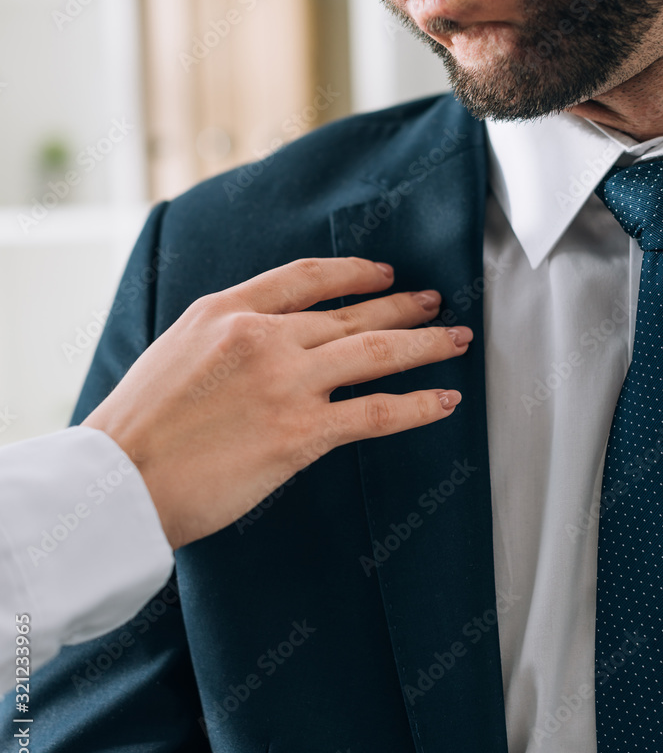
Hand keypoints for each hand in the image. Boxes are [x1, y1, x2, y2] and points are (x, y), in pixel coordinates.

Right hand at [82, 257, 471, 548]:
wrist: (117, 480)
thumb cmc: (137, 427)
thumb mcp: (174, 352)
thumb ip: (224, 338)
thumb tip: (266, 342)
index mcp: (225, 311)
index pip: (304, 277)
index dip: (353, 272)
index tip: (382, 272)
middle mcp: (262, 336)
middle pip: (350, 313)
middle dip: (401, 305)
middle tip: (433, 300)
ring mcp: (285, 382)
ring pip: (374, 352)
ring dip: (423, 343)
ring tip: (455, 339)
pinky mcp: (301, 433)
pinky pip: (375, 412)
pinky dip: (417, 404)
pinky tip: (445, 400)